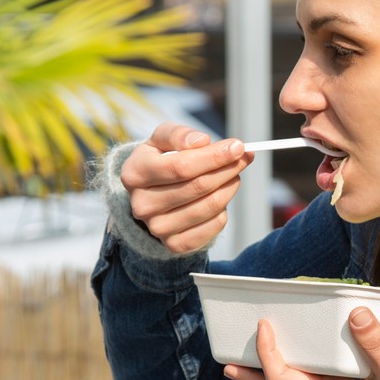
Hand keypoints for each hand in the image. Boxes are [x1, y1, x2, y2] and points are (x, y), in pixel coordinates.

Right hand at [122, 122, 251, 253]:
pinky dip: (224, 209)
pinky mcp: (175, 244)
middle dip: (227, 169)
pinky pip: (214, 225)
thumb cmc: (161, 161)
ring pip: (210, 206)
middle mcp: (142, 205)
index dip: (213, 156)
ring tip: (233, 174)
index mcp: (134, 174)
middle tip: (244, 157)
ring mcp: (158, 228)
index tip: (237, 146)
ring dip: (229, 186)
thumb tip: (201, 141)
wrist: (151, 194)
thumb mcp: (162, 139)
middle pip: (198, 186)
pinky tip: (220, 196)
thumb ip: (179, 135)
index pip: (181, 166)